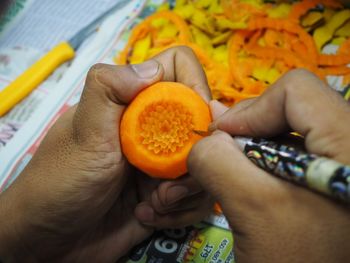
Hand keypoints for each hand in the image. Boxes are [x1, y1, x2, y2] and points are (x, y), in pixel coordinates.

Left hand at [0, 46, 213, 261]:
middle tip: (169, 181)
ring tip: (155, 203)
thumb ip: (109, 89)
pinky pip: (198, 197)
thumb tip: (153, 67)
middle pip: (205, 121)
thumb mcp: (84, 132)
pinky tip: (147, 215)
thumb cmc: (62, 183)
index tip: (194, 122)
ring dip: (186, 190)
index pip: (180, 71)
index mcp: (135, 103)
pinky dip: (180, 211)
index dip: (195, 88)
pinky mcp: (167, 194)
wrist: (53, 241)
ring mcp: (162, 163)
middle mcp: (154, 129)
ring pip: (208, 163)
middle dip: (197, 156)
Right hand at [188, 69, 349, 262]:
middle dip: (249, 132)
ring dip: (254, 149)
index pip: (298, 91)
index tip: (221, 138)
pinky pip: (295, 151)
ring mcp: (345, 162)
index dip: (252, 110)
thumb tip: (207, 138)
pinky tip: (255, 184)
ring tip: (237, 177)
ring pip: (290, 130)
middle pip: (292, 108)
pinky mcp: (334, 176)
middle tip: (222, 156)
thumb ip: (219, 162)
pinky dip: (266, 162)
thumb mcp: (253, 210)